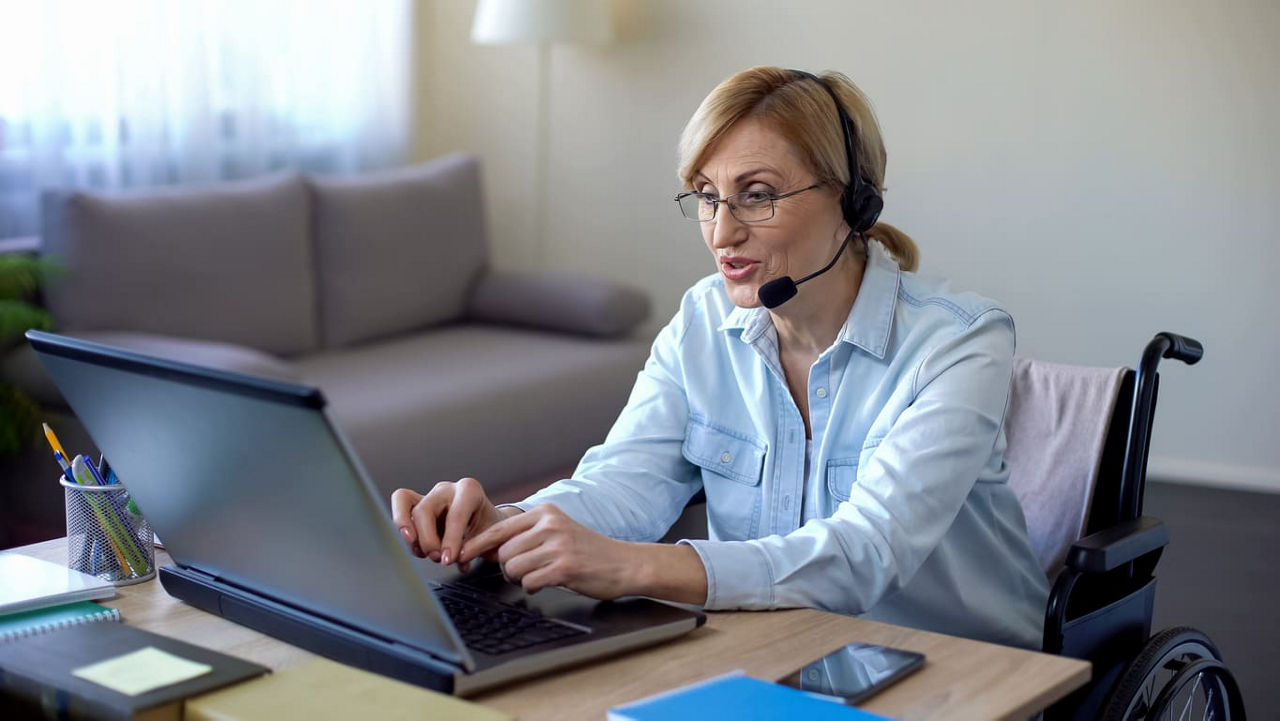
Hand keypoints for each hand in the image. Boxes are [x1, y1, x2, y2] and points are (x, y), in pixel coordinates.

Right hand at [390, 477, 509, 566]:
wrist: (488, 524)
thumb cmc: (490, 529)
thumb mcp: (491, 537)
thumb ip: (475, 547)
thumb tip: (454, 559)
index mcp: (470, 490)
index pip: (455, 514)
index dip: (451, 540)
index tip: (448, 559)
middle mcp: (448, 489)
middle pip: (425, 510)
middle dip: (428, 540)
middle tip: (437, 559)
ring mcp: (431, 494)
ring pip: (407, 504)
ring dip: (411, 534)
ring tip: (422, 553)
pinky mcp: (417, 503)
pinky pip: (400, 504)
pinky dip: (402, 525)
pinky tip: (415, 546)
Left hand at [456, 505, 638, 599]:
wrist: (625, 564)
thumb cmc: (589, 551)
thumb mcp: (559, 531)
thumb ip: (529, 535)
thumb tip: (489, 548)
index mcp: (546, 513)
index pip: (499, 529)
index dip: (476, 545)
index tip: (460, 555)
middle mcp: (550, 524)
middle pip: (503, 552)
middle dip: (507, 568)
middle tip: (524, 572)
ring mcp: (558, 545)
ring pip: (513, 568)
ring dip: (520, 578)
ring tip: (539, 576)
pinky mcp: (564, 567)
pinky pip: (530, 582)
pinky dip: (534, 587)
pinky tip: (548, 582)